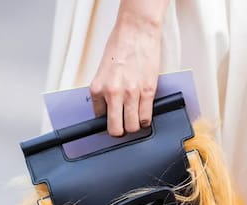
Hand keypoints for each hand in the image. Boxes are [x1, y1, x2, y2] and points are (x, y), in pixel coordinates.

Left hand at [89, 12, 161, 136]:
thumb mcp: (103, 70)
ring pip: (133, 127)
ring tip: (135, 119)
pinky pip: (146, 117)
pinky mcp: (147, 91)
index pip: (99, 118)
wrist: (136, 31)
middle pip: (116, 129)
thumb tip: (108, 108)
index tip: (111, 121)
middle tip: (123, 127)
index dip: (107, 121)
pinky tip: (144, 114)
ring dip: (134, 126)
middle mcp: (112, 93)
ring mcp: (131, 94)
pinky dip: (146, 120)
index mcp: (98, 88)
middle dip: (120, 131)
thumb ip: (105, 89)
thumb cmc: (120, 45)